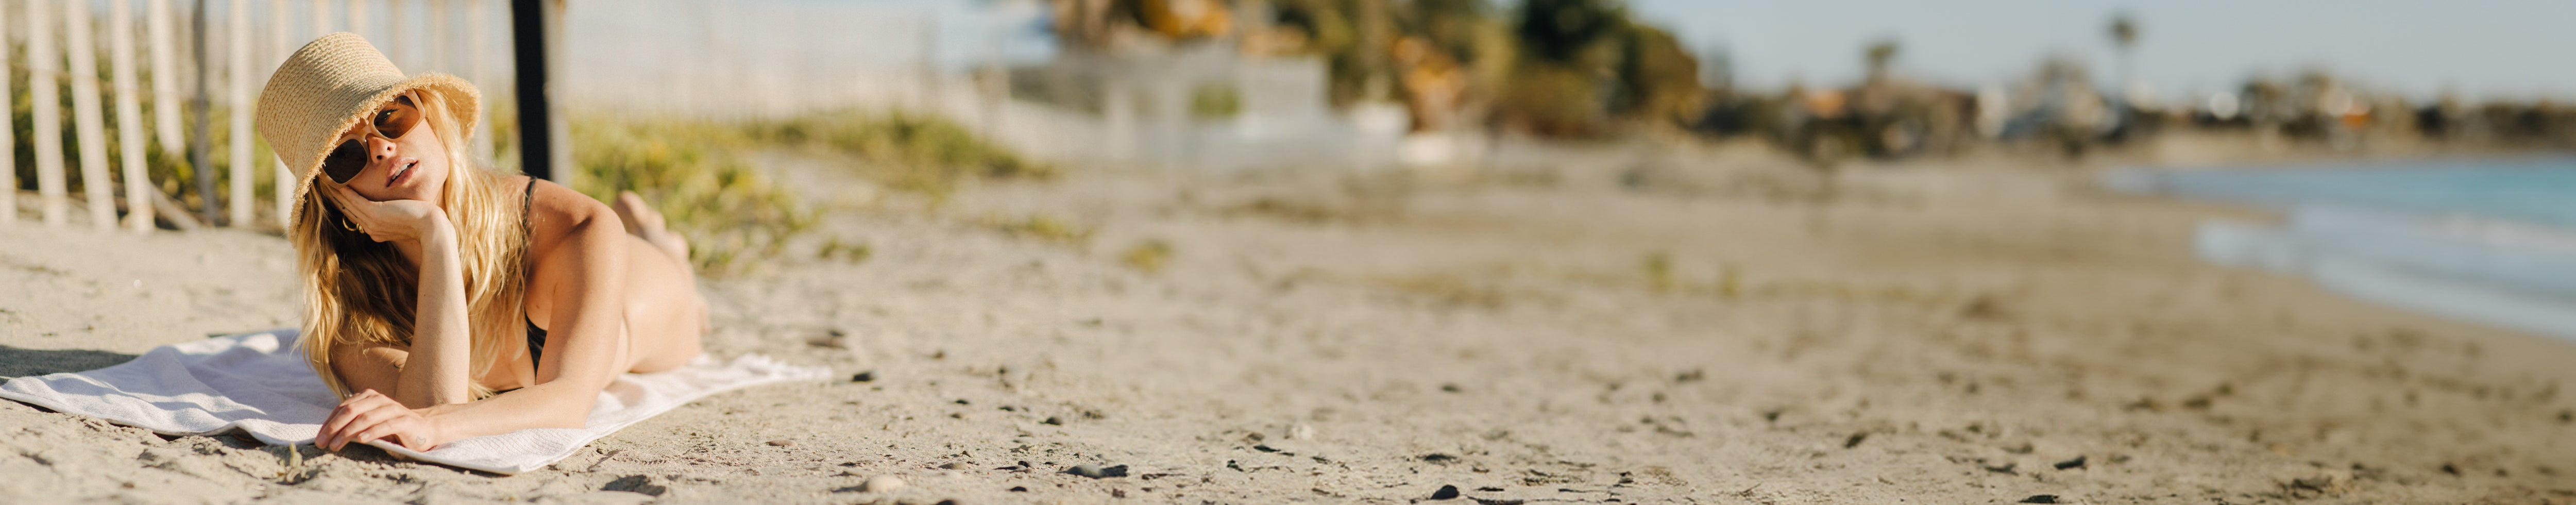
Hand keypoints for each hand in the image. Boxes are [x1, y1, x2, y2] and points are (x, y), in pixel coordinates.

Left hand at [317, 389, 446, 451]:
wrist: (425, 429)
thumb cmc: (393, 429)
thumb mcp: (370, 423)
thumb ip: (353, 423)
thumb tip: (326, 434)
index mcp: (369, 397)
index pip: (342, 407)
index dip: (328, 423)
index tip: (318, 439)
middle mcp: (379, 400)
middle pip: (351, 410)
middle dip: (333, 427)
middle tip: (322, 443)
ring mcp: (393, 409)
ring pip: (365, 418)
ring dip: (347, 432)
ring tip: (336, 446)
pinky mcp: (405, 420)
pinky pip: (385, 425)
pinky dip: (371, 432)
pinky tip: (361, 440)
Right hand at [322, 183, 449, 244]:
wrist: (432, 227)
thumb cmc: (425, 221)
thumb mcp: (406, 219)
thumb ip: (395, 215)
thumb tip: (396, 207)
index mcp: (377, 231)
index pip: (357, 216)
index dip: (346, 205)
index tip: (338, 195)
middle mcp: (371, 229)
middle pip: (349, 211)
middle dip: (337, 198)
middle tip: (326, 186)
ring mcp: (372, 222)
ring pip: (349, 205)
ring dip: (337, 192)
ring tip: (327, 181)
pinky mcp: (375, 213)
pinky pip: (355, 200)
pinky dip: (346, 192)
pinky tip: (338, 183)